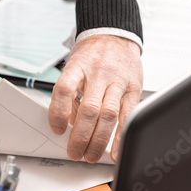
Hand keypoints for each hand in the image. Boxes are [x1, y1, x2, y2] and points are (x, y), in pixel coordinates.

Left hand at [48, 35, 142, 162]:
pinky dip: (120, 136)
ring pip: (108, 115)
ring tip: (91, 155)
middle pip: (88, 109)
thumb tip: (68, 125)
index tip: (57, 130)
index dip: (58, 112)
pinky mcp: (133, 88)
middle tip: (74, 152)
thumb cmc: (92, 55)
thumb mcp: (75, 66)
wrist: (115, 35)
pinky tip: (115, 150)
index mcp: (78, 66)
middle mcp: (98, 73)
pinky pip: (127, 115)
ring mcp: (117, 81)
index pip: (64, 89)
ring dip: (98, 140)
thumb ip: (71, 93)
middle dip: (80, 136)